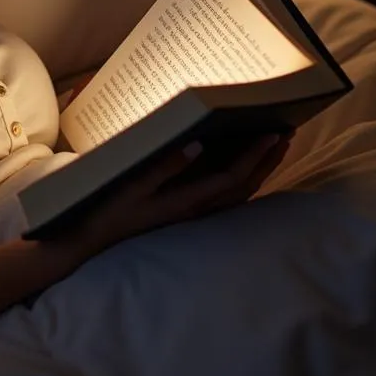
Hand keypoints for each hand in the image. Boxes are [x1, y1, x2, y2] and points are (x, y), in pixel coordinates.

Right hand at [57, 132, 292, 265]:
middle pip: (243, 187)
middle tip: (285, 134)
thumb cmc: (108, 209)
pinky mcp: (183, 214)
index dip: (255, 156)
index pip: (232, 178)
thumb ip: (165, 165)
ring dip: (258, 171)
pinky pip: (224, 199)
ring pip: (237, 195)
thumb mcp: (132, 184)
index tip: (274, 134)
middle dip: (266, 161)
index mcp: (186, 202)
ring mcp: (190, 215)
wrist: (90, 241)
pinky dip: (241, 182)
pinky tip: (243, 170)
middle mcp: (195, 211)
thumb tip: (198, 144)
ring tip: (274, 149)